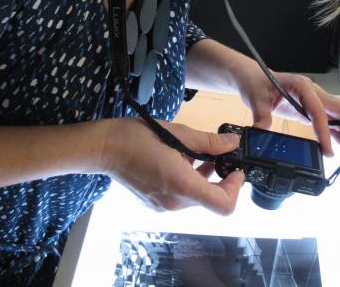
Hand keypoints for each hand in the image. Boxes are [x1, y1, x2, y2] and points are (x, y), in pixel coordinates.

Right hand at [97, 118, 244, 213]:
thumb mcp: (178, 133)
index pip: (223, 205)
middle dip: (219, 177)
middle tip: (217, 153)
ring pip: (195, 196)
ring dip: (202, 177)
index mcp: (182, 186)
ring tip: (195, 152)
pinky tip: (179, 158)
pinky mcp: (155, 203)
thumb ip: (209, 142)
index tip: (234, 170)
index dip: (235, 189)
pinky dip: (187, 180)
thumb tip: (232, 143)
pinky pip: (180, 196)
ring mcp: (163, 206)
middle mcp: (174, 203)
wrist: (104, 148)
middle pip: (210, 198)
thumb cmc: (137, 137)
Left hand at [234, 65, 339, 156]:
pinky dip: (339, 131)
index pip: (318, 110)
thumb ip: (260, 115)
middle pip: (339, 108)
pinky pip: (329, 119)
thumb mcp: (255, 99)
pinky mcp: (310, 108)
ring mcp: (314, 99)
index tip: (328, 149)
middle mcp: (312, 91)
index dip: (325, 130)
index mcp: (301, 86)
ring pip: (338, 114)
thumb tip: (262, 130)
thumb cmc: (256, 83)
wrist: (253, 77)